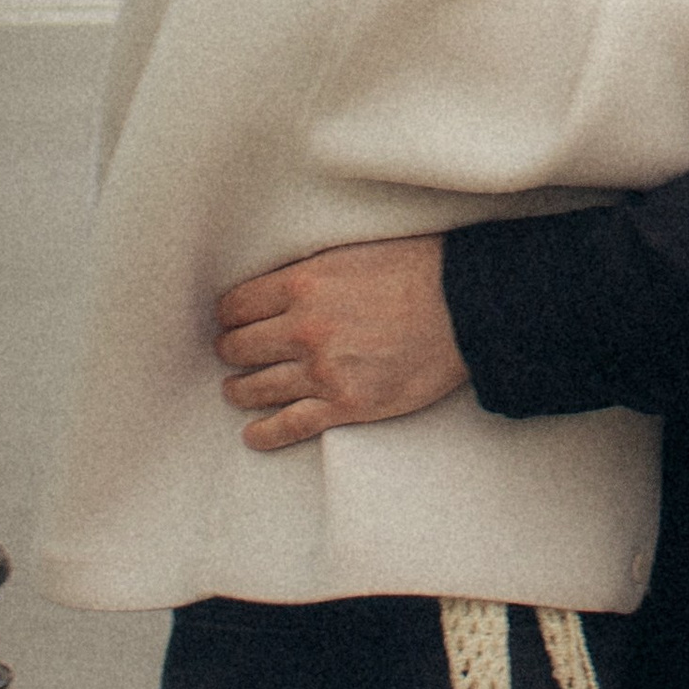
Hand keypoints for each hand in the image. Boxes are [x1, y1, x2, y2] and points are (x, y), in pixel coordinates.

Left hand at [213, 237, 467, 446]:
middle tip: (229, 354)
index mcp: (300, 284)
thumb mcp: (345, 253)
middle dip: (230, 351)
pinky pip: (291, 425)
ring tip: (234, 390)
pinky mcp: (347, 405)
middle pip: (240, 347)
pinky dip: (266, 433)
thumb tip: (272, 288)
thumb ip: (304, 273)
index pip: (236, 306)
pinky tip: (253, 435)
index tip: (227, 321)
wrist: (461, 306)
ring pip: (258, 387)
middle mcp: (302, 329)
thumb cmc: (411, 269)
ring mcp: (323, 371)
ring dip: (240, 390)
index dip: (228, 315)